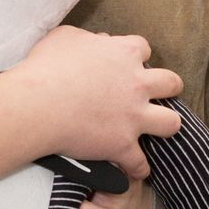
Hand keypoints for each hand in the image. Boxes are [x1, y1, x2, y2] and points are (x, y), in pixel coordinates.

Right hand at [16, 26, 180, 172]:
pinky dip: (137, 168)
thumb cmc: (46, 67)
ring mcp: (133, 116)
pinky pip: (140, 163)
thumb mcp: (65, 37)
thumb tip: (99, 41)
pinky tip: (133, 170)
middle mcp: (137, 84)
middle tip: (156, 93)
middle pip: (170, 83)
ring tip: (158, 130)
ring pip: (171, 122)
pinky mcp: (123, 144)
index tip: (128, 65)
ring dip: (166, 126)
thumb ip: (87, 38)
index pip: (143, 49)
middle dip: (168, 87)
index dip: (137, 57)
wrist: (37, 104)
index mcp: (124, 53)